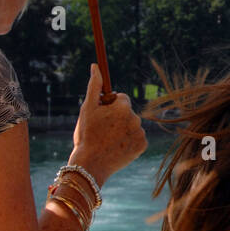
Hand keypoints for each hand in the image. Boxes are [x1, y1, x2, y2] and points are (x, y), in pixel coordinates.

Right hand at [70, 63, 147, 184]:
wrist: (91, 164)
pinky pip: (136, 138)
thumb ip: (94, 85)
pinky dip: (128, 141)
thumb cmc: (86, 135)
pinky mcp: (142, 146)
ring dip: (122, 129)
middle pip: (126, 111)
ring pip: (131, 125)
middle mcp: (136, 118)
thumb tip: (96, 66)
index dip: (109, 106)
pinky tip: (117, 147)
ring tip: (108, 140)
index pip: (121, 98)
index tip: (102, 115)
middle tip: (102, 130)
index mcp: (123, 107)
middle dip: (116, 117)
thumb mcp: (87, 108)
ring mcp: (140, 133)